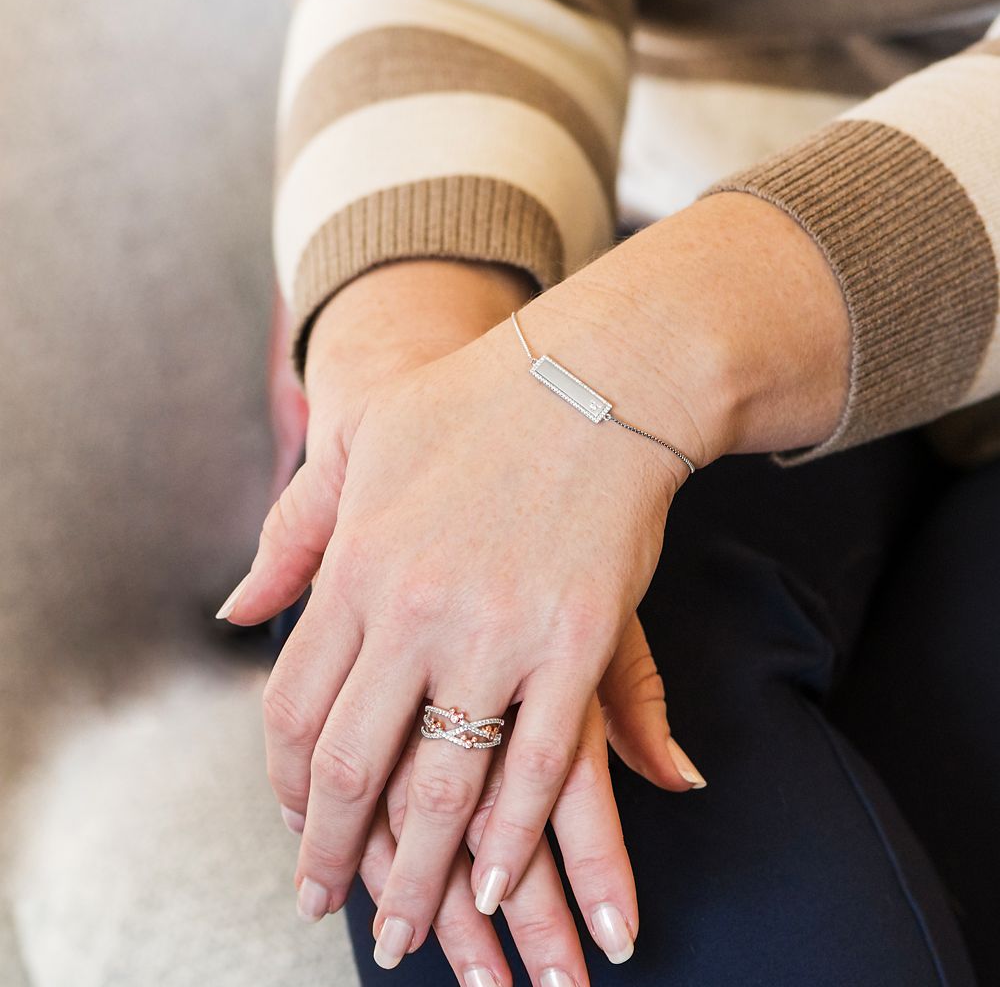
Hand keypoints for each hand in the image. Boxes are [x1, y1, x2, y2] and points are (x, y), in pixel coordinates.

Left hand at [235, 190, 847, 975]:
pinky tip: (498, 881)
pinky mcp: (577, 640)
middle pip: (355, 762)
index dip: (286, 787)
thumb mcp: (361, 444)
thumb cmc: (476, 404)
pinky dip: (513, 834)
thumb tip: (236, 610)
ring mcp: (498, 629)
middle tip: (328, 907)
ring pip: (445, 782)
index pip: (295, 707)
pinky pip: (540, 761)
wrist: (596, 374)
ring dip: (421, 872)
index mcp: (357, 564)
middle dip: (334, 852)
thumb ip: (294, 531)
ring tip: (405, 929)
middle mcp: (415, 608)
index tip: (292, 833)